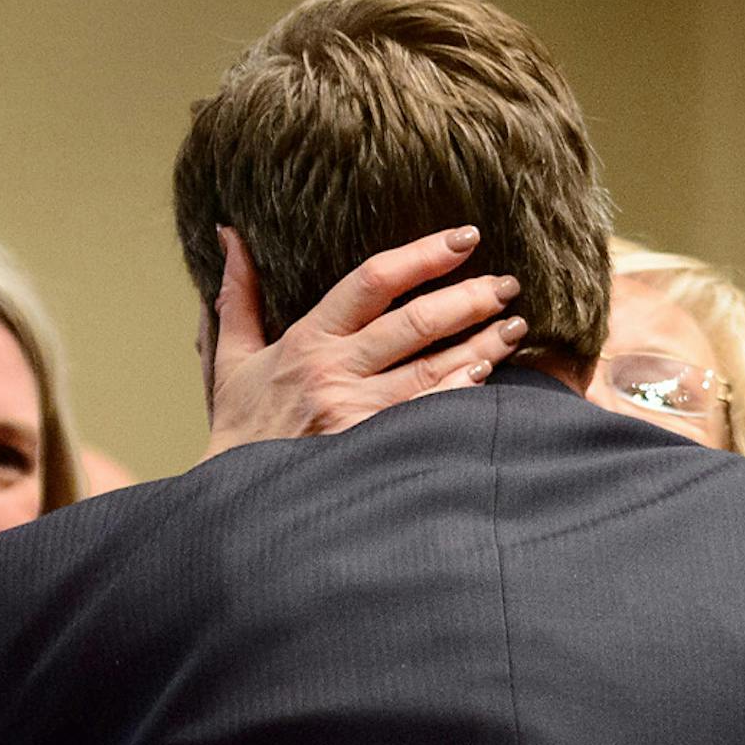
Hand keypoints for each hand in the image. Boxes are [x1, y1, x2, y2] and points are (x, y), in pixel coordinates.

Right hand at [203, 225, 526, 460]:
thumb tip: (230, 237)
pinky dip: (460, 394)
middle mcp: (333, 373)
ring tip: (514, 325)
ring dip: (480, 344)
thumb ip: (236, 298)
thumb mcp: (229, 360)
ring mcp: (355, 414)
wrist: (237, 507)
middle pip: (414, 322)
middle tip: (507, 284)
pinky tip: (488, 376)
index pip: (373, 282)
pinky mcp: (372, 451)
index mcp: (306, 341)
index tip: (464, 238)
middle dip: (468, 298)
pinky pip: (428, 416)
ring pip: (431, 368)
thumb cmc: (239, 433)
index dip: (423, 255)